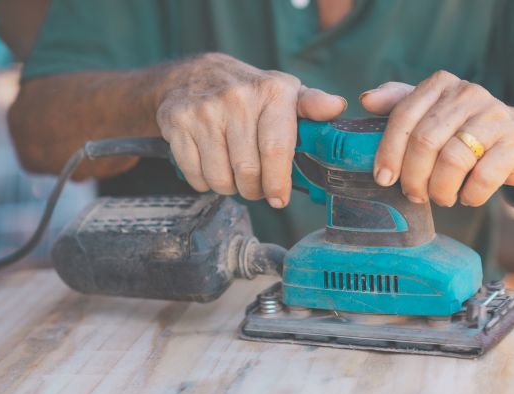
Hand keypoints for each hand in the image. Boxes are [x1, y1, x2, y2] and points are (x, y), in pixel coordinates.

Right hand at [155, 53, 346, 206]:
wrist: (194, 74)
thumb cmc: (250, 93)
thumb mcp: (285, 93)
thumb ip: (313, 105)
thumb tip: (336, 107)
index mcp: (271, 92)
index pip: (276, 149)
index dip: (278, 183)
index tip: (279, 199)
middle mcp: (236, 99)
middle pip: (248, 172)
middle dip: (255, 190)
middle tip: (257, 187)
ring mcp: (204, 111)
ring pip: (221, 178)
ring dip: (230, 188)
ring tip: (235, 175)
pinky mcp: (176, 123)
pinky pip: (195, 175)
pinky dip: (205, 182)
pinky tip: (212, 165)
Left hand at [360, 71, 513, 206]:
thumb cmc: (465, 130)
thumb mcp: (432, 112)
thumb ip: (399, 103)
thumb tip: (366, 101)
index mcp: (442, 84)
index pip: (404, 117)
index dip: (389, 152)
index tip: (383, 178)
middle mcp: (469, 94)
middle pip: (425, 141)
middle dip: (413, 177)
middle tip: (414, 195)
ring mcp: (495, 117)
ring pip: (453, 161)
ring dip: (440, 190)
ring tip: (441, 197)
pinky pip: (483, 178)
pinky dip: (470, 195)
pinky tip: (467, 196)